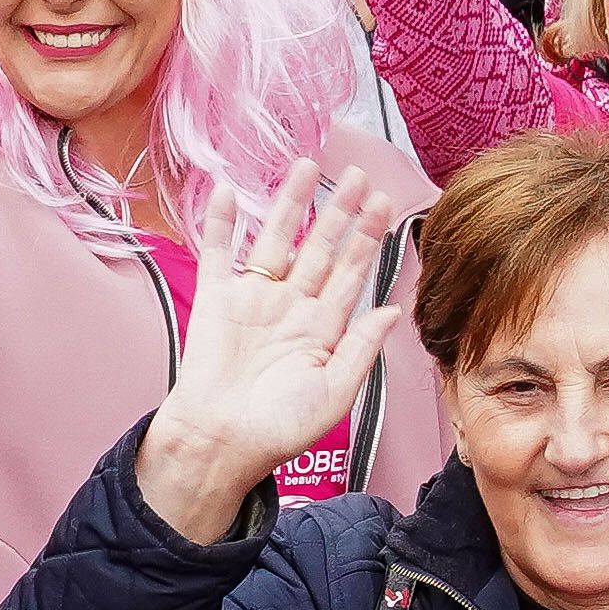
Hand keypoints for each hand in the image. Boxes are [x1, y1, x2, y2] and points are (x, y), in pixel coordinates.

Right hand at [132, 161, 409, 542]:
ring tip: (306, 167)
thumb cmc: (280, 429)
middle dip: (339, 212)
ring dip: (290, 204)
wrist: (222, 442)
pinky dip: (220, 223)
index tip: (385, 205)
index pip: (350, 274)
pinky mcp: (216, 299)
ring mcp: (253, 299)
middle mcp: (291, 307)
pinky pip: (219, 253)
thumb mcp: (335, 392)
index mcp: (322, 328)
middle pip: (319, 248)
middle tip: (358, 176)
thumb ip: (362, 349)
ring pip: (276, 239)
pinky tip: (227, 192)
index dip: (367, 239)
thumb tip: (392, 311)